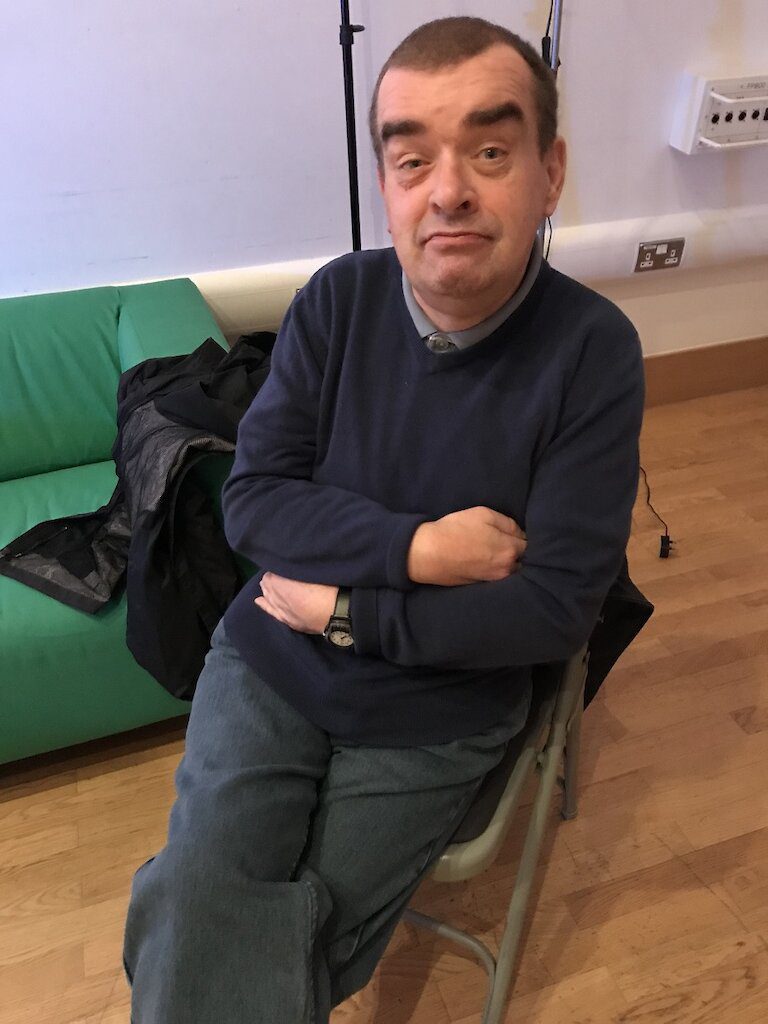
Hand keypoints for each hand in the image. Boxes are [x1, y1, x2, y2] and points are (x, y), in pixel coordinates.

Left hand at [255, 573, 337, 633]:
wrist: (342, 613)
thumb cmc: (332, 588)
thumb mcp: (316, 570)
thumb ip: (299, 567)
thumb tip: (290, 562)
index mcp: (286, 585)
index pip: (272, 575)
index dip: (276, 569)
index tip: (281, 565)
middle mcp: (281, 599)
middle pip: (269, 587)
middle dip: (271, 580)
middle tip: (276, 573)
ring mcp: (284, 612)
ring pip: (269, 599)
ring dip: (268, 591)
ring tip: (268, 584)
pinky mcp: (290, 622)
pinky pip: (272, 612)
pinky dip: (265, 605)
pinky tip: (259, 601)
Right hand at [407, 506, 526, 585]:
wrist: (428, 553)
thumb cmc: (455, 530)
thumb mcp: (484, 514)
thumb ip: (508, 523)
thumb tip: (520, 532)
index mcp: (510, 550)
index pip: (529, 544)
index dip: (523, 536)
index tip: (515, 532)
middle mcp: (506, 569)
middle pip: (523, 560)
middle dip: (519, 551)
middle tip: (506, 541)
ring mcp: (494, 580)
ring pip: (511, 570)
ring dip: (508, 562)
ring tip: (494, 551)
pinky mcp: (482, 586)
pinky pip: (497, 577)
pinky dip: (495, 570)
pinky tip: (484, 561)